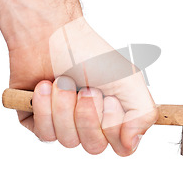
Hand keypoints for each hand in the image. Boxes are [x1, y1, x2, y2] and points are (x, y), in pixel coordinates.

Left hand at [8, 17, 157, 155]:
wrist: (51, 35)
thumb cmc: (92, 54)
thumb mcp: (130, 81)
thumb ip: (144, 114)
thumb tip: (131, 143)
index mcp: (116, 116)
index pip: (122, 147)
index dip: (113, 126)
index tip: (110, 99)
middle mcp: (92, 123)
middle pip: (94, 146)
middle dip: (89, 115)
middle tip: (86, 87)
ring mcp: (65, 124)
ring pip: (68, 140)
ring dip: (65, 107)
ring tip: (63, 82)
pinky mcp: (39, 121)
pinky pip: (45, 134)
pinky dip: (45, 108)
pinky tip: (44, 87)